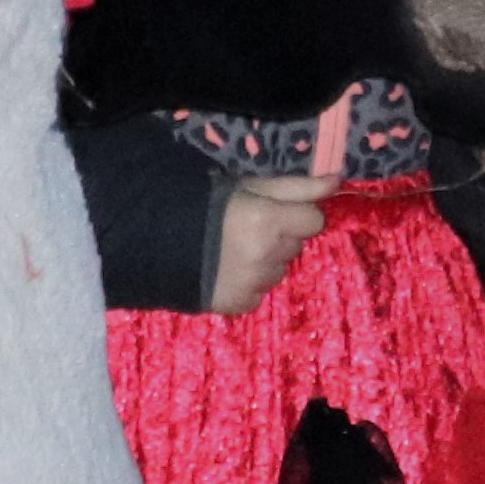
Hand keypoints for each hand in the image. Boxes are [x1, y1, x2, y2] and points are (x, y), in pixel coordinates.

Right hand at [212, 173, 334, 316]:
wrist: (145, 241)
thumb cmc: (198, 205)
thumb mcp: (245, 185)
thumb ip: (295, 186)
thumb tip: (339, 179)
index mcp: (267, 220)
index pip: (313, 219)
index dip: (293, 214)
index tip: (270, 211)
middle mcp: (265, 254)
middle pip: (295, 245)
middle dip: (278, 237)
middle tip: (243, 230)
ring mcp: (253, 283)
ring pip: (278, 270)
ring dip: (264, 261)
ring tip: (229, 252)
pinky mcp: (238, 304)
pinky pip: (259, 293)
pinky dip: (247, 284)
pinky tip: (223, 272)